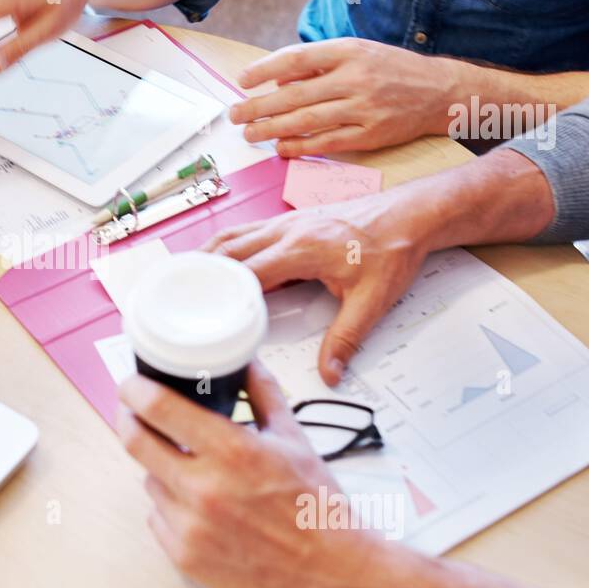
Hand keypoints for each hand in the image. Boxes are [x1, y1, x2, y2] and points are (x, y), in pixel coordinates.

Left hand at [117, 361, 380, 587]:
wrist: (330, 572)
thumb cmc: (315, 507)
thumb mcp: (294, 439)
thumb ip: (263, 393)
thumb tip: (245, 360)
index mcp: (232, 451)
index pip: (159, 408)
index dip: (135, 390)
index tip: (131, 384)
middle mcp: (204, 488)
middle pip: (135, 441)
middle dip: (130, 420)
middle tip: (135, 414)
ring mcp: (190, 526)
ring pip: (149, 480)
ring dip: (161, 469)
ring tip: (192, 471)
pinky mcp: (185, 557)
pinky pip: (157, 517)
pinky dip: (171, 507)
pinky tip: (199, 508)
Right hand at [205, 195, 430, 383]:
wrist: (412, 214)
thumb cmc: (394, 248)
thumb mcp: (373, 300)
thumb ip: (346, 339)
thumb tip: (330, 373)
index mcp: (301, 249)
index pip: (246, 272)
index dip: (220, 294)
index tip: (202, 314)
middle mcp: (286, 230)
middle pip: (227, 250)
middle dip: (199, 274)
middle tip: (176, 299)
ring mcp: (285, 221)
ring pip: (231, 236)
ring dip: (206, 257)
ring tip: (185, 281)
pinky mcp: (290, 220)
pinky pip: (245, 231)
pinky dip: (225, 247)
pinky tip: (218, 262)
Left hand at [230, 39, 460, 156]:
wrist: (439, 91)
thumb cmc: (389, 69)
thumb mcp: (356, 52)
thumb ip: (318, 64)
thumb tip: (276, 79)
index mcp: (349, 51)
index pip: (298, 58)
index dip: (265, 70)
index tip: (242, 80)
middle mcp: (356, 78)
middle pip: (296, 94)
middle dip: (259, 107)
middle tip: (234, 115)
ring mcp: (364, 108)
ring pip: (307, 121)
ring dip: (273, 129)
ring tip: (250, 133)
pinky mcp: (371, 135)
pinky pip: (327, 143)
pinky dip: (300, 146)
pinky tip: (281, 148)